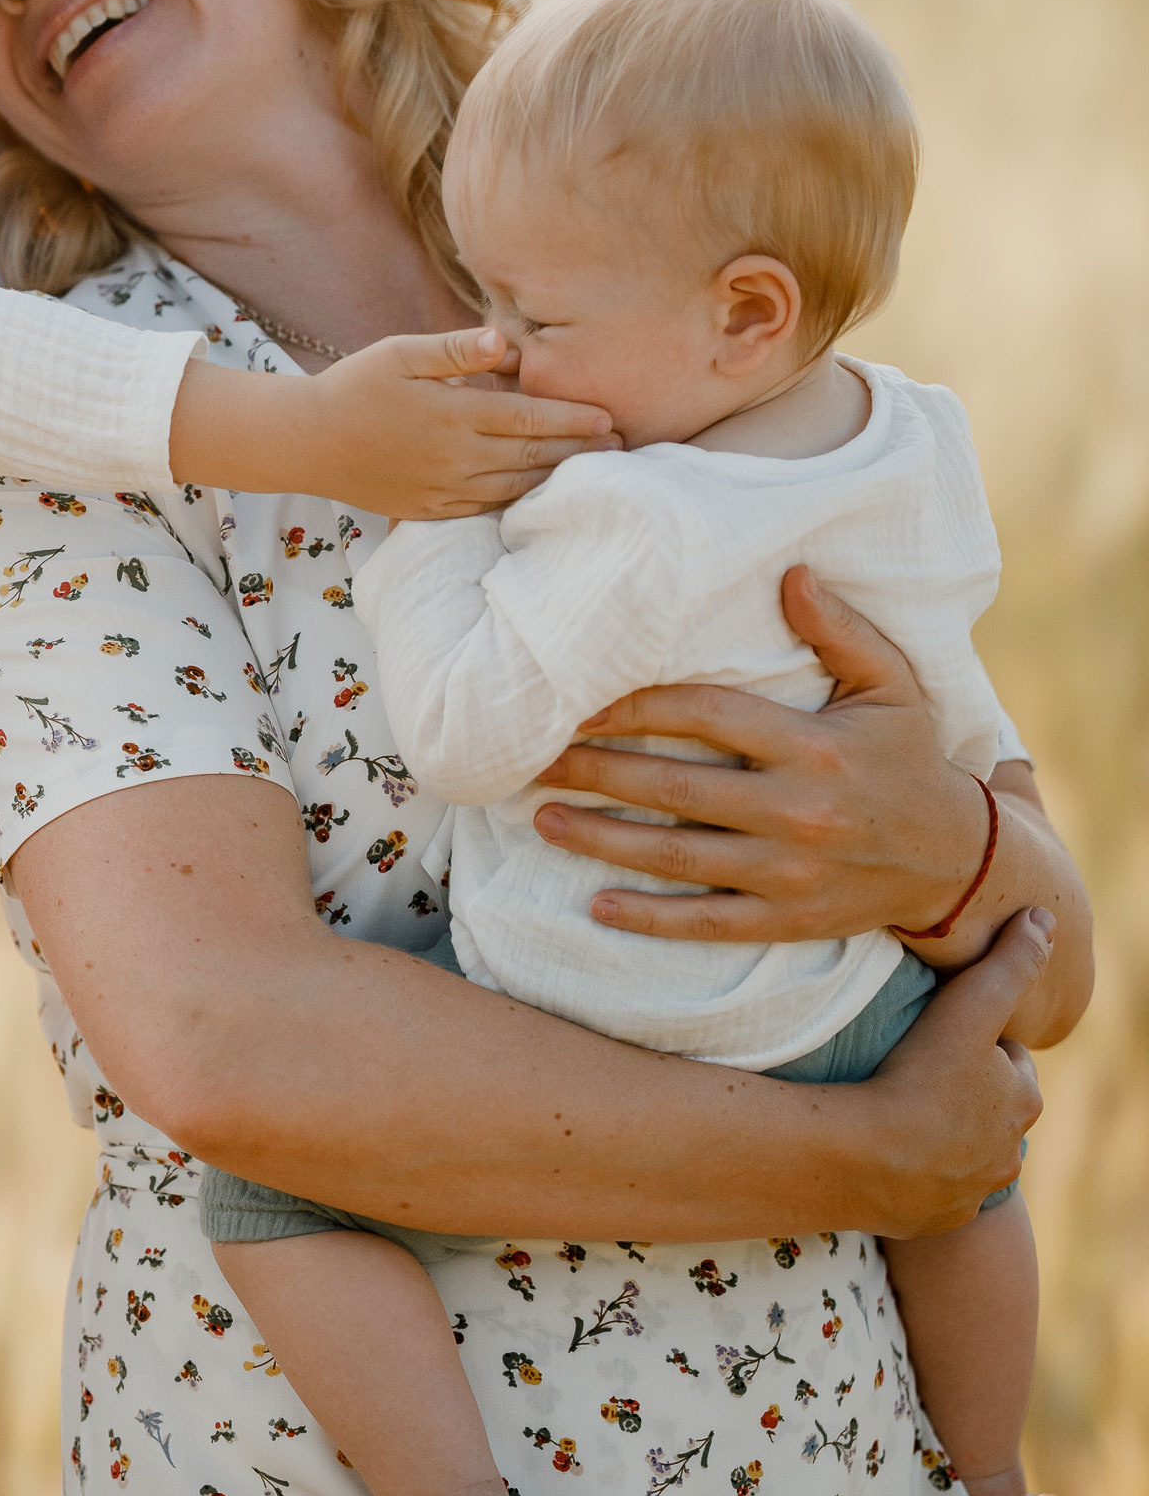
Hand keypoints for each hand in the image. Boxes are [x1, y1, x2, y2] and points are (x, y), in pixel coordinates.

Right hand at [240, 326, 611, 516]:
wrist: (309, 442)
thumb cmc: (354, 387)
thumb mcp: (398, 354)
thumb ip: (453, 349)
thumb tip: (504, 340)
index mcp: (454, 414)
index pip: (530, 416)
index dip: (574, 418)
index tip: (609, 417)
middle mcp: (457, 456)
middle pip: (534, 454)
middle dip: (580, 450)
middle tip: (622, 448)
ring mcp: (446, 487)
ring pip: (517, 485)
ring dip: (558, 477)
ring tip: (593, 471)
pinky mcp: (433, 508)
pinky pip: (489, 507)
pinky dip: (521, 500)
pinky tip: (540, 494)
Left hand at [536, 567, 991, 945]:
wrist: (961, 862)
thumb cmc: (913, 760)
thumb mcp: (893, 687)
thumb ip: (841, 632)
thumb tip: (791, 573)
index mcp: (815, 747)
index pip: (708, 716)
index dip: (637, 707)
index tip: (578, 701)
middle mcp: (799, 811)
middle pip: (677, 788)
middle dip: (597, 772)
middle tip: (533, 759)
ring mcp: (791, 873)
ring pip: (679, 858)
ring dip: (603, 839)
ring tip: (542, 819)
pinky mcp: (789, 920)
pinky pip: (708, 922)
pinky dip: (651, 918)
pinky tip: (596, 905)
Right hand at [850, 907, 1049, 1235]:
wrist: (867, 1160)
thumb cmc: (919, 1077)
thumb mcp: (970, 1008)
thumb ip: (1009, 963)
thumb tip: (1045, 919)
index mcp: (1022, 1102)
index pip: (1006, 1061)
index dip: (975, 1042)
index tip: (941, 1034)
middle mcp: (1008, 1154)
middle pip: (988, 1110)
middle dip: (965, 1092)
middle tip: (915, 1069)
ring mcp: (970, 1192)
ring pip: (964, 1152)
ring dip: (942, 1134)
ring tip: (898, 1110)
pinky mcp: (935, 1220)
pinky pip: (932, 1189)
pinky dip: (918, 1172)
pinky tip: (889, 1152)